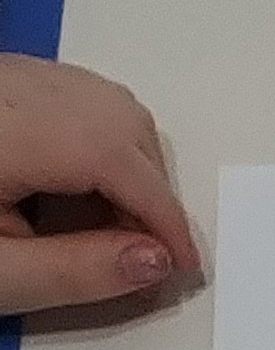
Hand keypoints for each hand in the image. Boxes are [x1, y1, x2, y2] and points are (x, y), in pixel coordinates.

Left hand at [0, 51, 201, 316]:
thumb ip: (72, 271)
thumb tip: (152, 262)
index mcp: (13, 129)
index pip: (116, 161)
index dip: (163, 217)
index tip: (183, 264)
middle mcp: (15, 88)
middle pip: (122, 123)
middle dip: (149, 190)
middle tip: (143, 253)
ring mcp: (10, 78)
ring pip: (104, 104)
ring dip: (126, 164)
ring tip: (107, 226)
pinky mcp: (4, 81)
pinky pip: (74, 96)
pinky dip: (96, 142)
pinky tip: (74, 190)